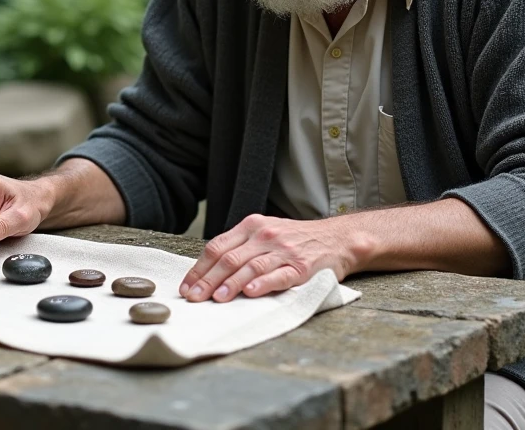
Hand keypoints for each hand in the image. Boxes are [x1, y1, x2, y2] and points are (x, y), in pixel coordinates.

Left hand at [179, 214, 365, 301]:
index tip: (187, 286)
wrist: (337, 239)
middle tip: (194, 297)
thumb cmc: (296, 240)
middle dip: (208, 280)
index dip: (199, 268)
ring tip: (217, 298)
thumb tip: (208, 272)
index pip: (217, 247)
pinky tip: (251, 292)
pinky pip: (279, 275)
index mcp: (251, 226)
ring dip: (231, 283)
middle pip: (229, 258)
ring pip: (250, 266)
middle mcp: (264, 235)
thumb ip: (240, 248)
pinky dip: (263, 284)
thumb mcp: (264, 234)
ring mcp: (283, 250)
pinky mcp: (301, 266)